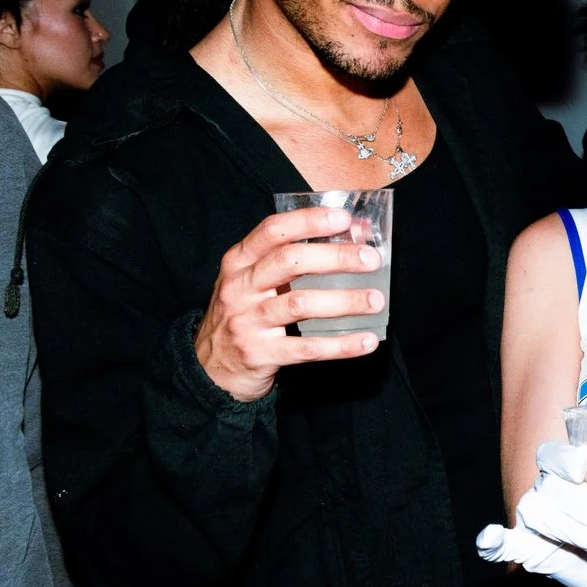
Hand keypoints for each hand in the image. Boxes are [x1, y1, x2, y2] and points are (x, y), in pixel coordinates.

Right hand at [192, 206, 388, 401]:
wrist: (210, 368)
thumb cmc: (243, 315)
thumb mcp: (253, 282)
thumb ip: (292, 260)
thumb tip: (354, 235)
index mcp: (239, 262)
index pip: (273, 231)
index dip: (310, 221)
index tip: (344, 218)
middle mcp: (240, 287)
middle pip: (290, 262)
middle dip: (335, 257)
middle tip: (371, 259)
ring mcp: (247, 321)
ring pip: (300, 304)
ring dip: (344, 301)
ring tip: (376, 300)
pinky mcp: (259, 354)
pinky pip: (307, 348)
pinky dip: (341, 345)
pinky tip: (367, 340)